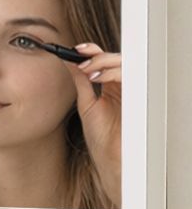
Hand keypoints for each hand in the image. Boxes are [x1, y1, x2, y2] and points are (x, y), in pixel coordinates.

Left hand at [69, 42, 121, 208]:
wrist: (111, 157)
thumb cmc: (102, 137)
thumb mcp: (86, 104)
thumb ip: (81, 83)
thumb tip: (69, 63)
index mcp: (111, 87)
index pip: (104, 62)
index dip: (91, 53)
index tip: (73, 50)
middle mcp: (123, 86)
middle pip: (116, 58)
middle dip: (96, 54)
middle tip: (79, 58)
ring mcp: (132, 90)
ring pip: (124, 63)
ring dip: (103, 61)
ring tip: (86, 69)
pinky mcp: (138, 96)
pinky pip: (129, 76)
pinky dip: (112, 72)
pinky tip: (96, 76)